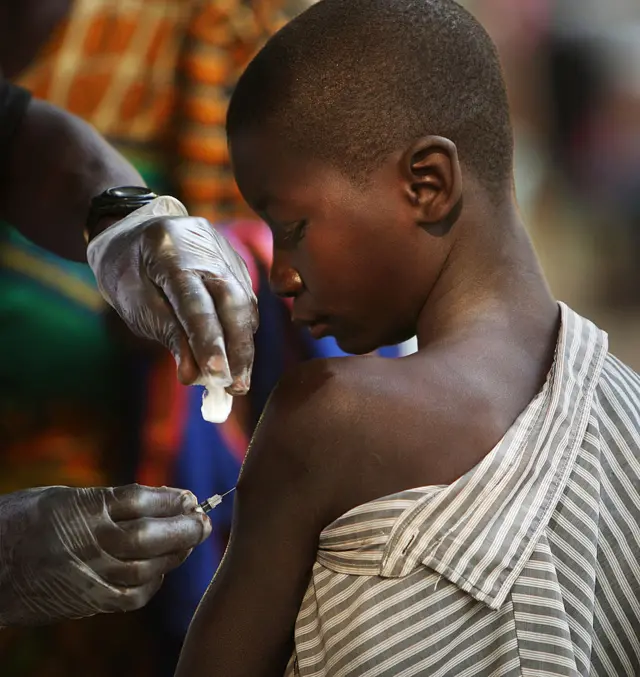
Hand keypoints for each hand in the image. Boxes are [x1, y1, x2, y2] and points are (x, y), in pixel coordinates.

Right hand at [0, 484, 210, 625]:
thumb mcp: (61, 497)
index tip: (188, 497)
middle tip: (203, 522)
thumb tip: (155, 500)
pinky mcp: (84, 601)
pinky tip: (159, 572)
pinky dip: (152, 585)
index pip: (139, 500)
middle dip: (183, 529)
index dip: (170, 498)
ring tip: (189, 543)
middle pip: (149, 537)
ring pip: (146, 569)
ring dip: (175, 556)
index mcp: (81, 509)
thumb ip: (106, 500)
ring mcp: (86, 575)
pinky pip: (130, 598)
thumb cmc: (22, 522)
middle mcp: (87, 542)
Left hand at [87, 197, 258, 393]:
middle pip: (233, 302)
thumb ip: (168, 334)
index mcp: (169, 251)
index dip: (208, 340)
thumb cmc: (126, 268)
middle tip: (237, 386)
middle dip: (238, 348)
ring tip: (238, 380)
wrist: (132, 226)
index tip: (216, 376)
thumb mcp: (134, 302)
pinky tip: (238, 355)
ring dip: (243, 344)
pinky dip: (242, 329)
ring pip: (245, 302)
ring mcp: (224, 250)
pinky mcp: (235, 260)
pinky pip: (245, 298)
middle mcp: (205, 246)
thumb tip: (195, 376)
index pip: (196, 303)